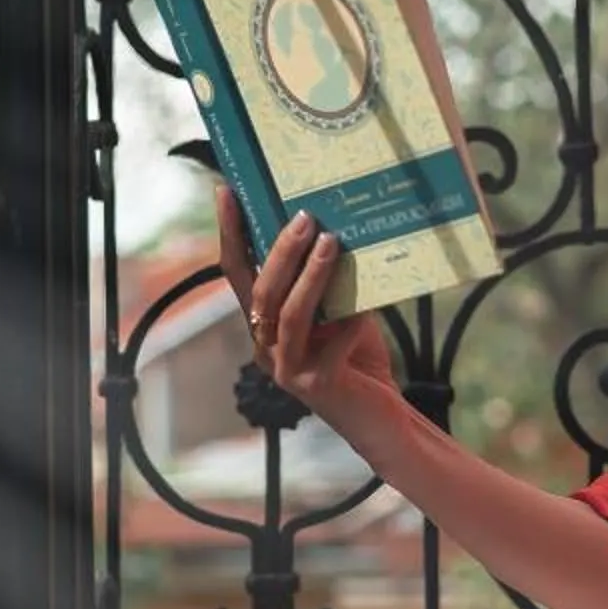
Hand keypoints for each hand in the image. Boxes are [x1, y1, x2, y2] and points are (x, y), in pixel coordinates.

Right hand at [217, 188, 396, 417]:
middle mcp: (266, 348)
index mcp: (263, 325)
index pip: (237, 273)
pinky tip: (369, 305)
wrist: (380, 417)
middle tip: (304, 216)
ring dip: (310, 276)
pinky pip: (331, 346)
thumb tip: (333, 227)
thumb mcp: (338, 312)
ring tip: (331, 242)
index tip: (227, 191)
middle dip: (280, 252)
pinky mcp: (317, 386)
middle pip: (261, 293)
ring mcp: (288, 370)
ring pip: (289, 316)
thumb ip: (328, 283)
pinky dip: (351, 321)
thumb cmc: (358, 358)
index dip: (230, 233)